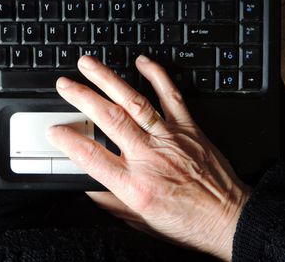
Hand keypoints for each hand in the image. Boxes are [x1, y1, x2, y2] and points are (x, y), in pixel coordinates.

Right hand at [47, 55, 250, 261]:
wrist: (230, 219)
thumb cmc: (188, 223)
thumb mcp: (141, 222)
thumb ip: (111, 202)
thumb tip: (88, 188)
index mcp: (134, 185)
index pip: (90, 157)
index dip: (67, 140)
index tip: (54, 129)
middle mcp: (149, 157)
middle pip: (109, 119)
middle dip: (82, 97)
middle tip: (65, 84)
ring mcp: (169, 138)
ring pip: (134, 102)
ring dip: (108, 80)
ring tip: (89, 65)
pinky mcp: (188, 129)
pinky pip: (171, 96)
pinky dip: (156, 75)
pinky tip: (142, 62)